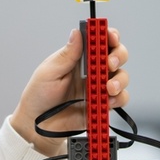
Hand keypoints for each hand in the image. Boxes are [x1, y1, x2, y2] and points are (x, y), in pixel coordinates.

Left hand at [11, 28, 128, 155]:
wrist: (38, 125)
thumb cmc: (39, 97)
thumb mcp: (49, 72)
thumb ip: (67, 55)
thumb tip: (77, 33)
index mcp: (78, 58)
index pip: (99, 40)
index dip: (109, 35)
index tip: (111, 38)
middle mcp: (91, 70)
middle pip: (116, 55)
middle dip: (117, 56)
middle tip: (109, 63)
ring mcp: (98, 87)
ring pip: (121, 77)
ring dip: (119, 79)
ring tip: (108, 88)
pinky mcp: (102, 104)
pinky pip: (119, 99)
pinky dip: (119, 99)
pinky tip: (108, 101)